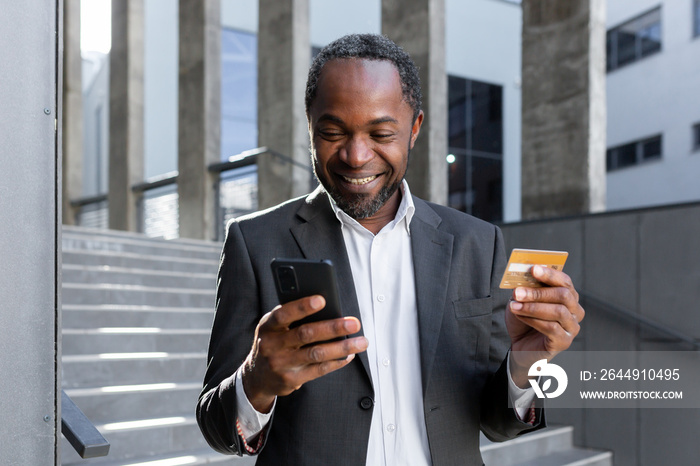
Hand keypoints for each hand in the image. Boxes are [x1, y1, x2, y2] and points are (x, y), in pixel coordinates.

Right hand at [241, 295, 367, 412]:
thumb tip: (328, 308)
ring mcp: (281, 364)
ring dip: (342, 347)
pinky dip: (337, 361)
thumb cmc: (274, 342)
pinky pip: (319, 369)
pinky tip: (349, 355)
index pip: (284, 314)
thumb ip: (293, 318)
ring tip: (361, 342)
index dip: (302, 307)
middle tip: (354, 323)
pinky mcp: (291, 380)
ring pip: (316, 354)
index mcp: (267, 326)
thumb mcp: (275, 327)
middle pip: (305, 334)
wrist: (257, 376)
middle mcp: (271, 345)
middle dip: (333, 327)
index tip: (323, 300)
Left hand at [506, 265, 583, 386]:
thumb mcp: (522, 300)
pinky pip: (552, 328)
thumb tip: (522, 275)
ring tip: (514, 306)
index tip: (533, 269)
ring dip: (533, 307)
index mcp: (567, 296)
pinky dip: (533, 320)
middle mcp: (575, 310)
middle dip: (538, 292)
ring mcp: (572, 327)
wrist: (520, 346)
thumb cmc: (524, 320)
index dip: (550, 274)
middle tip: (518, 292)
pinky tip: (520, 316)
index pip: (565, 281)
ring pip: (558, 312)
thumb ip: (525, 288)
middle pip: (563, 295)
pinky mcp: (564, 341)